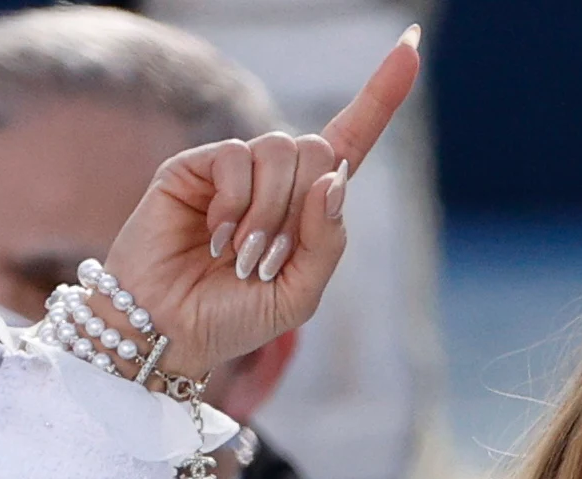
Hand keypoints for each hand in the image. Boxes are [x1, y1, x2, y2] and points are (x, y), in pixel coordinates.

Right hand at [94, 26, 422, 382]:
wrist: (170, 329)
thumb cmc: (235, 315)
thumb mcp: (300, 293)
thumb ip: (328, 241)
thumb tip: (334, 179)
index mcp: (310, 204)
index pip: (353, 139)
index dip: (382, 94)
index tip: (411, 46)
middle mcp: (277, 178)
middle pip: (320, 149)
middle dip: (302, 209)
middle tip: (267, 258)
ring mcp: (235, 169)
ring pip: (281, 150)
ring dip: (268, 214)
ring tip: (240, 255)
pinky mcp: (196, 165)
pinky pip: (237, 157)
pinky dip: (234, 204)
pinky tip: (213, 236)